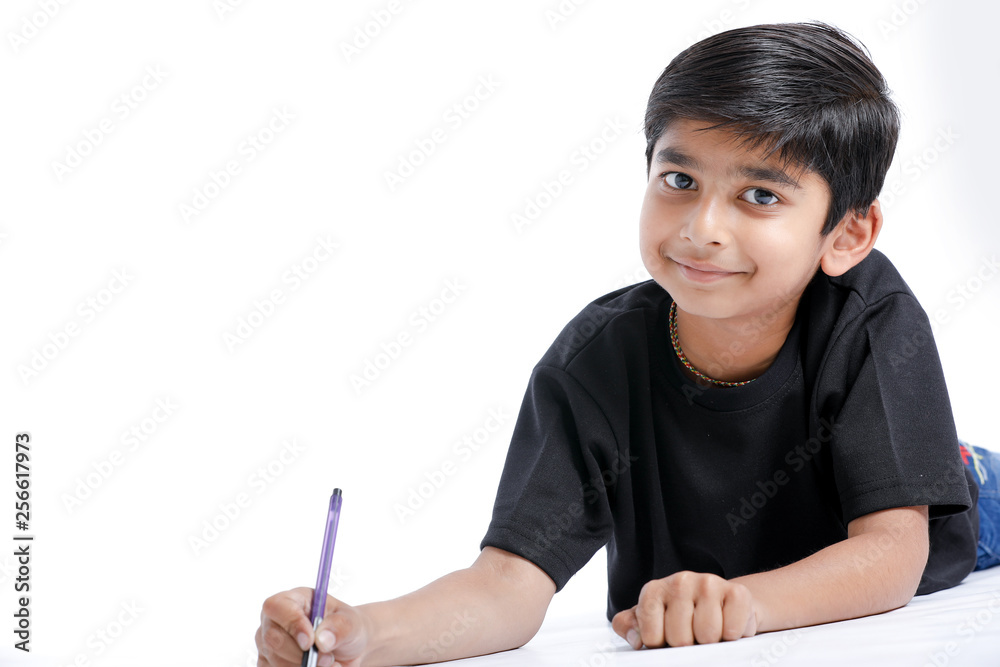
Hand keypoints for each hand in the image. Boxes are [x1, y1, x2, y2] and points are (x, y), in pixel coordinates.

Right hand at [256, 587, 369, 666]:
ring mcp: (268, 644)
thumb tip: (321, 640)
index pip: (276, 606)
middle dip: (301, 654)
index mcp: (293, 600)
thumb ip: (339, 627)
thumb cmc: (345, 628)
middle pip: (272, 639)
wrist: (347, 649)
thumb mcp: (351, 622)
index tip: (310, 642)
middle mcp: (275, 621)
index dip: (291, 623)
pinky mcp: (269, 664)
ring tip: (328, 663)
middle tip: (327, 659)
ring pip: (275, 661)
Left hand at [611, 571, 758, 648]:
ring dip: (710, 642)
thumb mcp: (650, 621)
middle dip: (687, 645)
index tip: (666, 639)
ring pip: (707, 636)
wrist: (723, 604)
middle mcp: (679, 581)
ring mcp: (708, 583)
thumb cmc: (682, 617)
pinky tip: (727, 626)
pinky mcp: (736, 592)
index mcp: (654, 590)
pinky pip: (732, 630)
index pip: (650, 636)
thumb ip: (630, 627)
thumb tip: (636, 640)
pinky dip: (732, 636)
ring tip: (709, 631)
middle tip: (692, 636)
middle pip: (679, 639)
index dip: (660, 645)